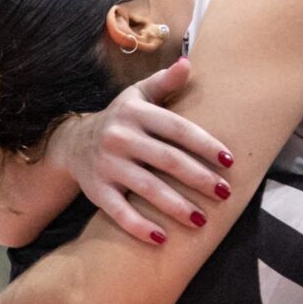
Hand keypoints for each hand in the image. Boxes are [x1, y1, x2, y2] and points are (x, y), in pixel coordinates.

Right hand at [43, 58, 233, 246]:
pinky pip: (118, 212)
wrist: (73, 142)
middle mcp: (120, 137)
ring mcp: (107, 165)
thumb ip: (164, 83)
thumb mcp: (137, 95)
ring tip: (202, 221)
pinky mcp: (96, 190)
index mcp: (136, 113)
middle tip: (225, 193)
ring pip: (146, 188)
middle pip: (167, 160)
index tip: (229, 161)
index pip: (177, 129)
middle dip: (199, 178)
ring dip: (176, 206)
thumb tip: (188, 63)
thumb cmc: (120, 119)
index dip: (205, 144)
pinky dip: (140, 227)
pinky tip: (163, 239)